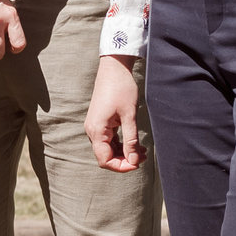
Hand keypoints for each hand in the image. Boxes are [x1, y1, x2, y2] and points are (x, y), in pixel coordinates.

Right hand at [86, 55, 144, 170]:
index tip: (137, 164)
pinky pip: (109, 139)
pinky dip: (121, 144)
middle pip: (105, 156)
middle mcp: (92, 130)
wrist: (114, 68)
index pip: (105, 159)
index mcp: (97, 130)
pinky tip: (136, 143)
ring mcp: (95, 126)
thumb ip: (131, 140)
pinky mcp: (100, 122)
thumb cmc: (121, 89)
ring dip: (124, 152)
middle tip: (143, 157)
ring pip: (108, 148)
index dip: (121, 166)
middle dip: (124, 160)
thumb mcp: (130, 115)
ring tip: (142, 150)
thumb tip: (133, 160)